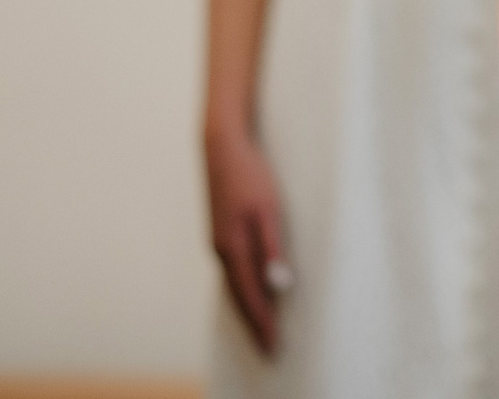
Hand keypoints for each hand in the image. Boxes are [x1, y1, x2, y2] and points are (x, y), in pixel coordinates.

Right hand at [205, 120, 290, 356]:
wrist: (221, 149)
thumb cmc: (251, 176)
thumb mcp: (269, 209)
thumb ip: (272, 247)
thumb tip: (279, 285)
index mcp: (233, 247)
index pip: (250, 296)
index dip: (263, 322)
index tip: (274, 345)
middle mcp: (221, 251)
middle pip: (238, 297)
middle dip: (254, 324)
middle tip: (269, 349)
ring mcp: (218, 243)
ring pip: (233, 286)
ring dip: (247, 309)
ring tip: (261, 330)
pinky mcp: (221, 234)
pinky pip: (231, 272)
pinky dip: (241, 291)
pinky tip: (249, 294)